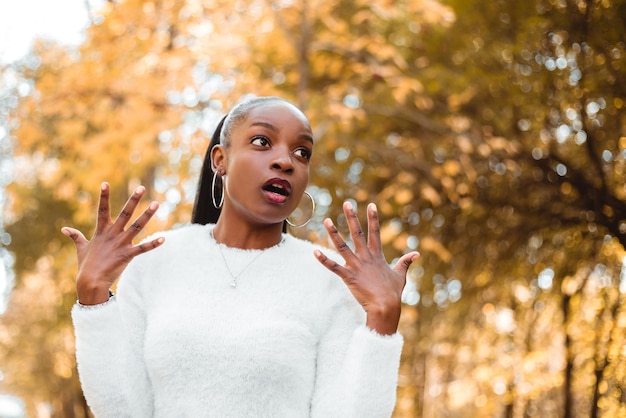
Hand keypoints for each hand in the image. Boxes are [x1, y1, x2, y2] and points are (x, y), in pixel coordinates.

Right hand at [61, 182, 164, 304]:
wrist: (90, 282)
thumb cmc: (86, 265)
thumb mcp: (81, 247)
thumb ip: (76, 236)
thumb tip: (64, 229)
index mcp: (102, 231)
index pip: (102, 209)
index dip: (103, 196)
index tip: (105, 183)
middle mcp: (113, 234)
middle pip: (124, 213)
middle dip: (133, 200)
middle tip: (141, 187)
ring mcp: (121, 244)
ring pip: (137, 226)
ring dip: (147, 215)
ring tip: (156, 204)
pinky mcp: (128, 255)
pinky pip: (143, 248)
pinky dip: (153, 244)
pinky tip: (163, 238)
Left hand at [314, 202, 418, 334]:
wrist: (386, 306)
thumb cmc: (393, 292)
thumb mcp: (400, 275)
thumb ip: (405, 262)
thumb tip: (416, 253)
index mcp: (377, 256)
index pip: (375, 232)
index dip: (373, 218)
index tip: (371, 205)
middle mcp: (365, 257)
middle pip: (357, 233)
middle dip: (352, 217)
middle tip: (347, 203)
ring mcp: (356, 266)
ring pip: (342, 246)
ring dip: (333, 233)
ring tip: (326, 220)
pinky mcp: (348, 277)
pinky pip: (333, 267)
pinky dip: (324, 260)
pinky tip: (315, 252)